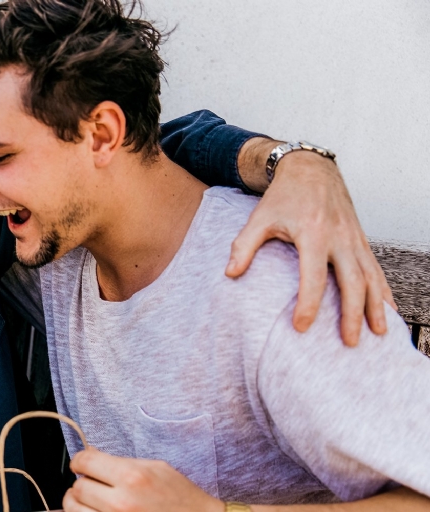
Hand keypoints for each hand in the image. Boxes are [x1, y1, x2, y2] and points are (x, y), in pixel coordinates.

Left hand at [63, 448, 221, 511]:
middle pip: (78, 486)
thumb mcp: (155, 468)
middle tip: (95, 483)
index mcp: (132, 478)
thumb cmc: (182, 498)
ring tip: (93, 500)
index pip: (85, 461)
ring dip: (79, 502)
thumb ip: (120, 462)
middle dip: (84, 482)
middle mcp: (121, 502)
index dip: (79, 460)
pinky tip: (98, 510)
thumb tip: (90, 456)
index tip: (81, 463)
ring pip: (74, 508)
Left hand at [227, 149, 395, 346]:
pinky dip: (384, 290)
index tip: (301, 327)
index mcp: (313, 234)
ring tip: (379, 334)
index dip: (308, 304)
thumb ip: (243, 246)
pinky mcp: (362, 240)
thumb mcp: (259, 218)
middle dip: (352, 314)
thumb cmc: (282, 197)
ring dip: (376, 307)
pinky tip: (389, 310)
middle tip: (348, 342)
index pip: (313, 277)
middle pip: (352, 282)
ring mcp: (355, 239)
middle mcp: (340, 238)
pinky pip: (376, 269)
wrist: (311, 169)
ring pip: (371, 277)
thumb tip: (230, 274)